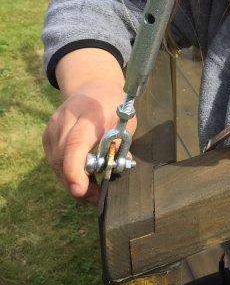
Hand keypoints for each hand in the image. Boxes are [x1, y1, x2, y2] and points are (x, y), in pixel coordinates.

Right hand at [42, 82, 134, 204]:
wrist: (94, 88)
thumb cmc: (115, 108)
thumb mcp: (127, 123)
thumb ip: (120, 146)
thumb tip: (114, 172)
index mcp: (90, 112)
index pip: (76, 143)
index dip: (76, 169)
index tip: (81, 190)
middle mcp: (67, 117)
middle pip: (63, 157)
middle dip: (77, 183)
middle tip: (95, 197)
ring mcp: (53, 125)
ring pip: (56, 163)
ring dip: (71, 180)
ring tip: (90, 188)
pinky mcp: (47, 134)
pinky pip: (54, 160)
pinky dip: (66, 171)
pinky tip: (80, 174)